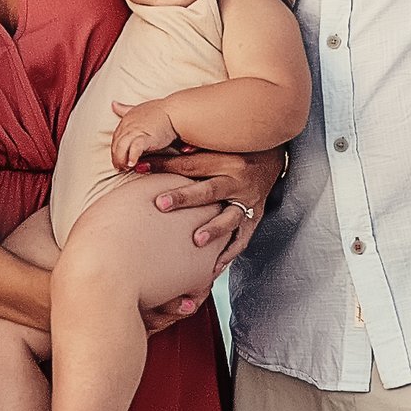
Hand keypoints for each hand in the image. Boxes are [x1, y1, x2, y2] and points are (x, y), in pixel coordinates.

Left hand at [109, 96, 181, 173]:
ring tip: (126, 168)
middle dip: (116, 158)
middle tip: (121, 168)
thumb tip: (113, 104)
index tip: (118, 159)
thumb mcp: (137, 108)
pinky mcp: (146, 137)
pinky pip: (135, 148)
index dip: (115, 150)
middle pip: (116, 145)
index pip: (115, 138)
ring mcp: (136, 131)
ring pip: (121, 147)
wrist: (175, 111)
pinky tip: (132, 163)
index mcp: (126, 120)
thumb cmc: (159, 111)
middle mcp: (128, 125)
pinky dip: (132, 156)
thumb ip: (124, 109)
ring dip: (121, 159)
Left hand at [148, 146, 281, 274]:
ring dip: (214, 230)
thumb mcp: (213, 143)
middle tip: (162, 204)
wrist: (271, 159)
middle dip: (185, 198)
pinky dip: (228, 254)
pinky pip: (243, 239)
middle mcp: (238, 180)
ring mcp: (248, 202)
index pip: (191, 164)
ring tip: (196, 241)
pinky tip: (213, 268)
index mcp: (225, 159)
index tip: (140, 169)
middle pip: (209, 190)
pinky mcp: (255, 218)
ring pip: (230, 217)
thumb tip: (142, 141)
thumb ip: (184, 146)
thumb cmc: (233, 150)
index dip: (164, 165)